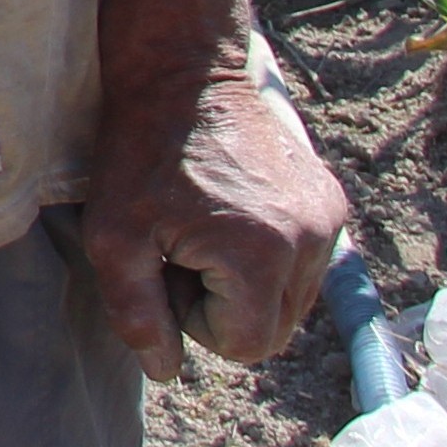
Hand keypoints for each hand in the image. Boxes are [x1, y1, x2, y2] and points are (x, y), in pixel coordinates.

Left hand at [80, 66, 347, 382]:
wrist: (185, 74)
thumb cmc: (140, 153)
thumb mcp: (114, 237)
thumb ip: (137, 315)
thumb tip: (166, 372)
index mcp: (261, 258)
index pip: (243, 345)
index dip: (197, 320)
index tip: (169, 268)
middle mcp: (311, 241)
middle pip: (274, 329)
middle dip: (225, 307)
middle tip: (183, 251)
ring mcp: (329, 220)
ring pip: (292, 301)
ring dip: (247, 285)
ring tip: (205, 231)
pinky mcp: (332, 201)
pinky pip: (305, 264)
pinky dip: (270, 258)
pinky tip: (231, 215)